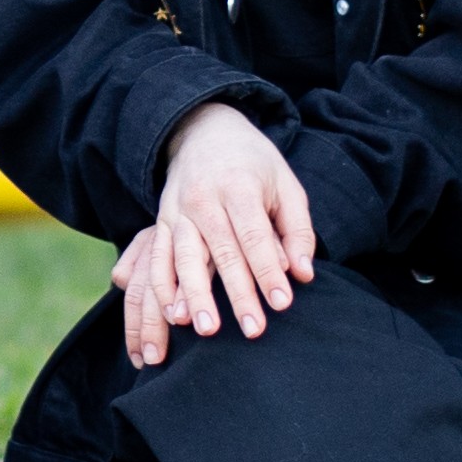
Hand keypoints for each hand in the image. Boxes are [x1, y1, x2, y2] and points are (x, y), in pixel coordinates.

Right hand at [117, 102, 318, 368]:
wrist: (204, 131)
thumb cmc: (255, 165)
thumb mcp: (286, 185)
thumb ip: (297, 230)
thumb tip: (303, 274)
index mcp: (239, 186)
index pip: (255, 236)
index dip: (268, 271)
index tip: (283, 304)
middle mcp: (204, 198)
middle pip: (222, 252)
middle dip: (238, 294)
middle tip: (253, 330)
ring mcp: (177, 210)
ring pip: (185, 259)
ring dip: (195, 297)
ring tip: (206, 330)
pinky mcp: (161, 222)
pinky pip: (158, 258)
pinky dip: (163, 288)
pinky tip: (172, 315)